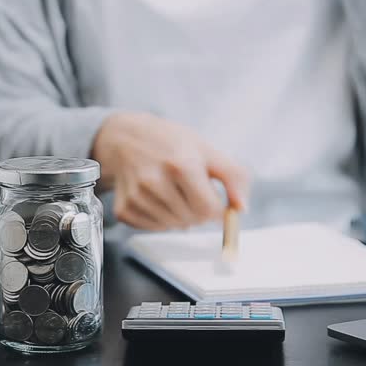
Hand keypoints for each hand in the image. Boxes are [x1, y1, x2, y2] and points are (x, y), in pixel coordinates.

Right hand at [91, 112, 248, 230]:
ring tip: (172, 191)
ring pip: (173, 226)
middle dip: (198, 211)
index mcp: (182, 165)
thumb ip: (234, 176)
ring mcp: (137, 197)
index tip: (213, 199)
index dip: (216, 209)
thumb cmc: (170, 142)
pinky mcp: (124, 208)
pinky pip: (153, 228)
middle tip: (189, 190)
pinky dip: (160, 219)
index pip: (208, 210)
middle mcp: (155, 181)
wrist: (124, 137)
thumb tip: (241, 208)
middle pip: (192, 220)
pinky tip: (156, 198)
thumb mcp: (207, 149)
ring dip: (179, 215)